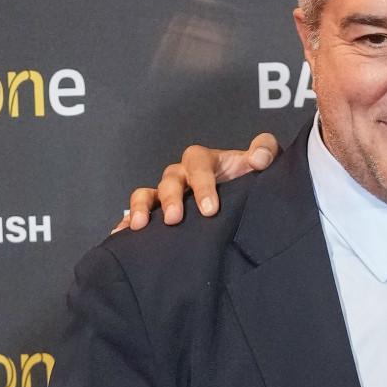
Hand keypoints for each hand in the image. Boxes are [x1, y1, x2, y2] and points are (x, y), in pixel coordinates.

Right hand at [114, 133, 281, 232]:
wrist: (244, 192)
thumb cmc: (249, 175)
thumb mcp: (262, 160)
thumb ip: (265, 152)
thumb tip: (259, 159)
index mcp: (205, 161)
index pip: (199, 165)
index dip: (202, 184)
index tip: (210, 208)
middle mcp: (182, 174)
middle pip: (170, 179)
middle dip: (172, 199)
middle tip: (176, 218)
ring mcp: (168, 192)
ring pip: (148, 193)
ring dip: (142, 207)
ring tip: (141, 226)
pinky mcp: (159, 211)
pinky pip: (137, 212)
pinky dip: (127, 222)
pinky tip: (121, 235)